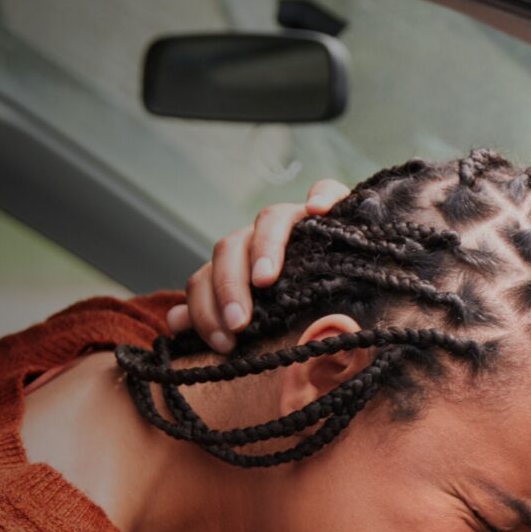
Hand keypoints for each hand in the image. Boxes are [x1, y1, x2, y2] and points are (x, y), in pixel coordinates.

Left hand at [167, 177, 349, 350]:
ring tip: (265, 280)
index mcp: (237, 263)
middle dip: (229, 286)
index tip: (222, 341)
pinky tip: (318, 209)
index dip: (206, 308)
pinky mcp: (336, 210)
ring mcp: (297, 220)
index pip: (206, 277)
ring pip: (270, 219)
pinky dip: (322, 195)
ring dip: (265, 249)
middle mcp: (261, 237)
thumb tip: (174, 321)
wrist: (356, 277)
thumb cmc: (303, 309)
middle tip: (238, 324)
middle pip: (231, 246)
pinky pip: (328, 190)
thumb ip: (215, 314)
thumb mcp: (258, 318)